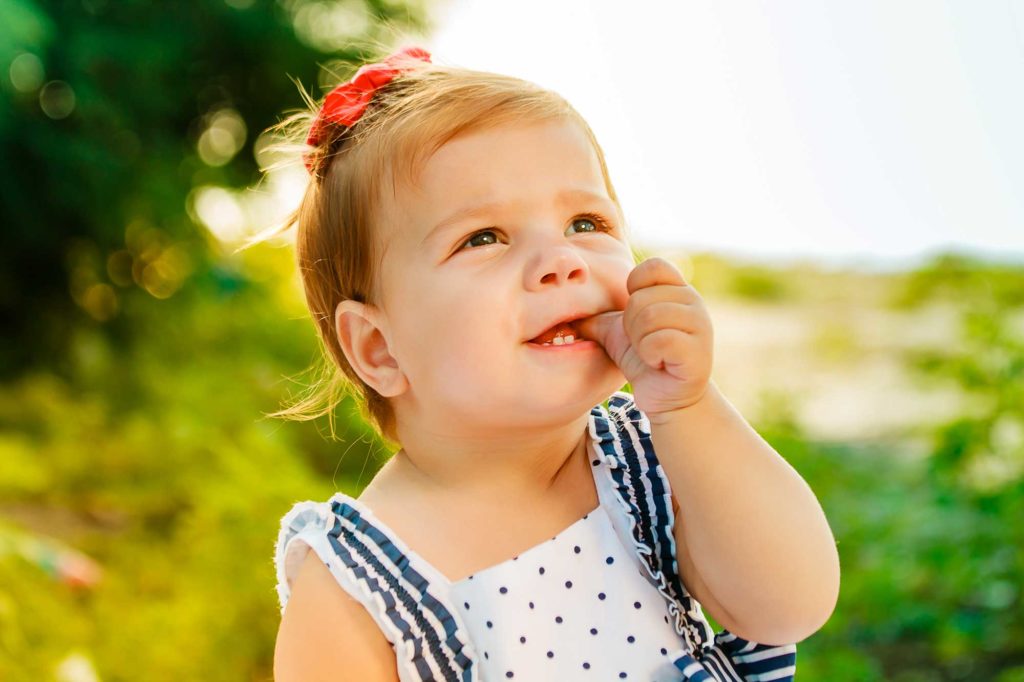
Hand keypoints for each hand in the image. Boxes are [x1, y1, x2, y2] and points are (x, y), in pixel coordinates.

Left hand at [577, 257, 713, 416]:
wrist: (667, 398)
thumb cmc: (643, 360)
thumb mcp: (616, 330)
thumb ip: (597, 312)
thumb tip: (560, 305)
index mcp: (677, 290)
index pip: (653, 266)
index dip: (634, 289)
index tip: (635, 314)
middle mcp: (693, 302)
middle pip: (640, 298)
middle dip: (631, 326)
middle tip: (642, 343)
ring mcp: (700, 327)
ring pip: (649, 318)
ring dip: (639, 342)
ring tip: (650, 353)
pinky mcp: (698, 353)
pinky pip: (660, 341)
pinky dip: (650, 355)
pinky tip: (658, 363)